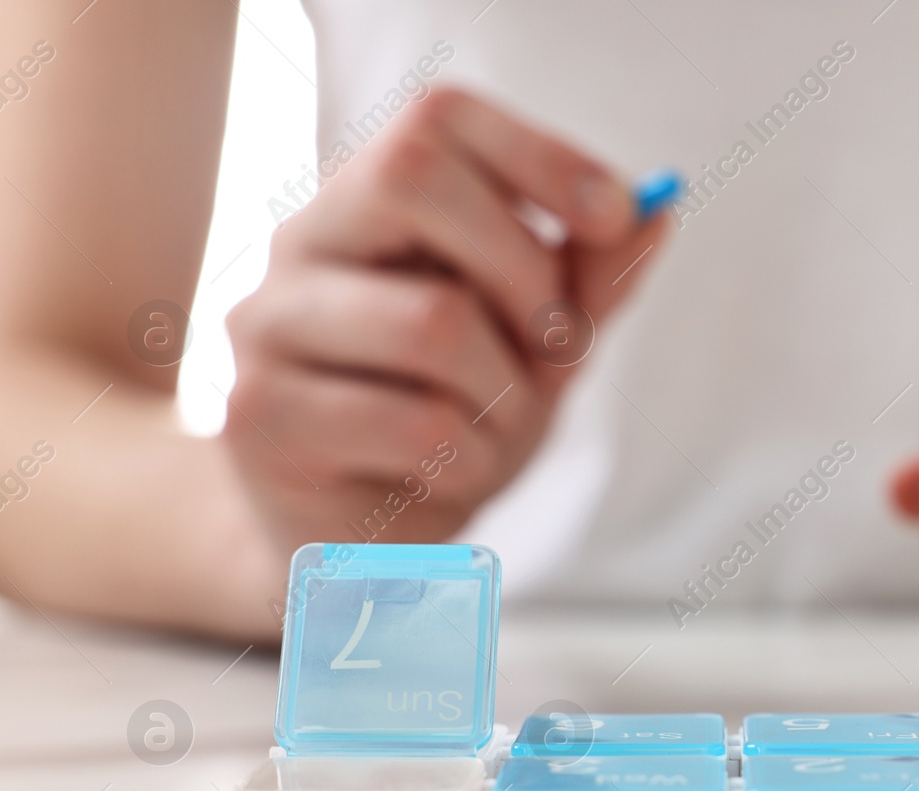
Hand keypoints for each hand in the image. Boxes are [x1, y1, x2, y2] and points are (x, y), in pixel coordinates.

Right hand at [225, 88, 666, 550]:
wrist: (353, 544)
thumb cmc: (444, 426)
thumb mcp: (533, 351)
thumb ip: (586, 285)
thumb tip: (658, 213)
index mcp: (366, 204)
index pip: (438, 118)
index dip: (542, 155)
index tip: (615, 218)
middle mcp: (300, 244)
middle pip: (412, 175)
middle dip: (525, 270)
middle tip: (555, 347)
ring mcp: (267, 326)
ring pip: (432, 321)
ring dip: (508, 394)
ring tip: (498, 430)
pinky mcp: (259, 417)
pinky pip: (415, 424)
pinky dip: (471, 460)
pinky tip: (450, 475)